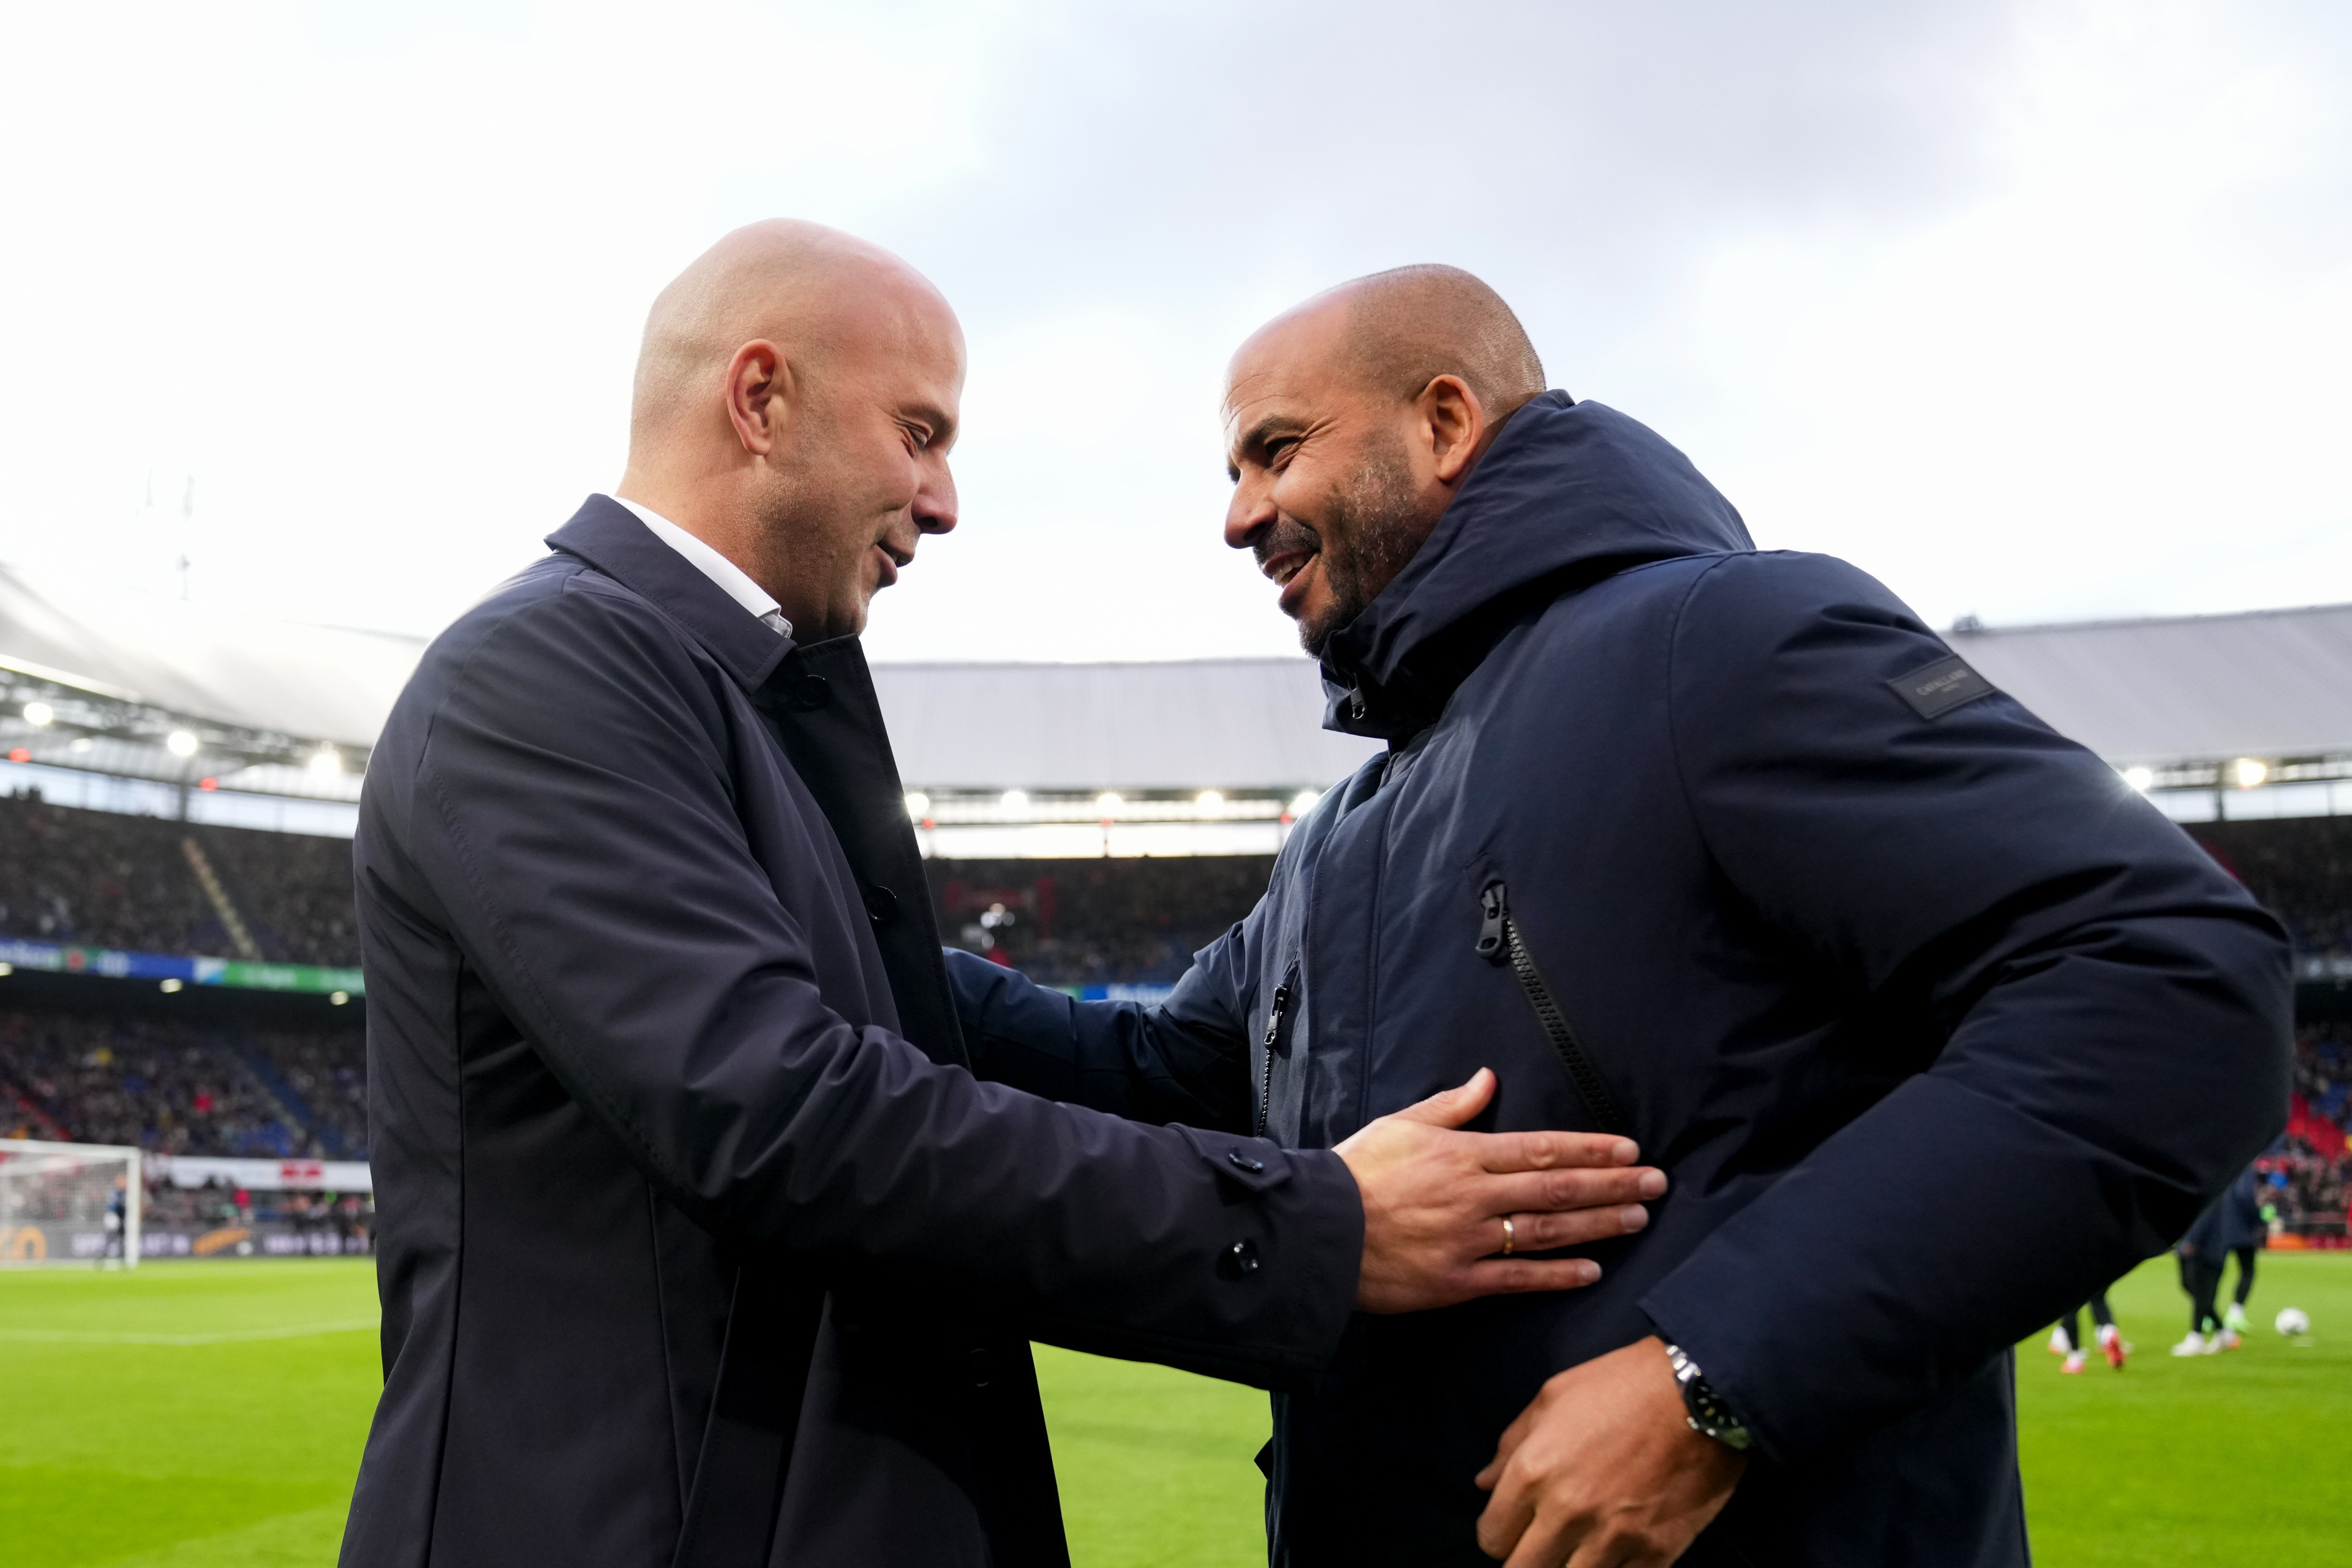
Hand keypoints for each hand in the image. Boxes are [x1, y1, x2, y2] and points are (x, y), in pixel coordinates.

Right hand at [1335, 1068, 1665, 1313]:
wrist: (1318, 1231)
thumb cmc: (1356, 1172)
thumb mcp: (1402, 1124)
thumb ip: (1452, 1105)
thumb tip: (1488, 1078)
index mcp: (1463, 1154)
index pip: (1541, 1149)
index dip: (1589, 1150)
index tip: (1628, 1149)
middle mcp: (1475, 1196)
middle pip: (1556, 1189)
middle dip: (1612, 1184)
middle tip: (1656, 1183)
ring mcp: (1469, 1241)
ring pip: (1547, 1232)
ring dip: (1598, 1225)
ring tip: (1638, 1218)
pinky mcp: (1458, 1281)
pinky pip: (1518, 1278)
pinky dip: (1557, 1275)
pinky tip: (1592, 1270)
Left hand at [1474, 1336, 1745, 1566]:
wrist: (1700, 1393)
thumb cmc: (1621, 1385)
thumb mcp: (1553, 1398)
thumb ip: (1512, 1444)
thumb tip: (1483, 1481)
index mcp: (1533, 1473)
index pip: (1492, 1538)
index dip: (1499, 1534)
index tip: (1515, 1525)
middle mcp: (1567, 1513)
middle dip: (1526, 1559)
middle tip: (1542, 1543)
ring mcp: (1613, 1539)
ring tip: (1577, 1549)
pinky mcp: (1656, 1554)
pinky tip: (1615, 1553)